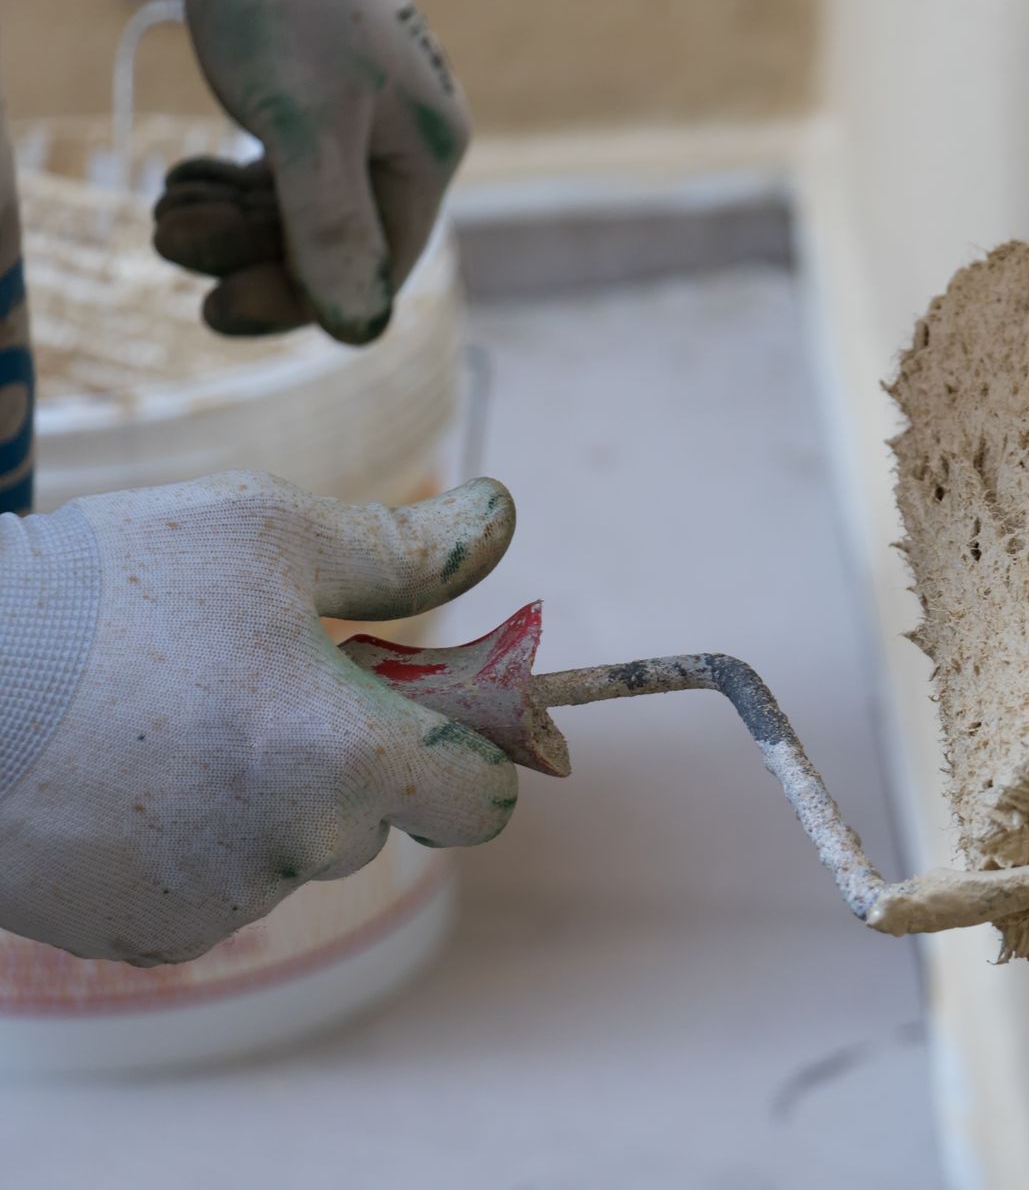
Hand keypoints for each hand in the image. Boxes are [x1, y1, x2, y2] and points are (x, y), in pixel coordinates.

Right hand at [0, 472, 516, 964]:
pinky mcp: (147, 936)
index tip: (434, 705)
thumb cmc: (109, 589)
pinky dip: (202, 843)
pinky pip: (222, 890)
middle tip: (274, 684)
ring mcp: (216, 903)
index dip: (471, 748)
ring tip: (184, 721)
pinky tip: (137, 777)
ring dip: (276, 799)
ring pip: (300, 852)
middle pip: (384, 818)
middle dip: (356, 758)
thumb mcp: (269, 532)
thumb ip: (404, 547)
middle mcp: (291, 848)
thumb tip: (499, 512)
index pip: (481, 798)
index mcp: (343, 755)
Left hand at [157, 0, 469, 342]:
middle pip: (331, 245)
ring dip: (226, 222)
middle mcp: (405, 148)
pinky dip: (230, 189)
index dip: (296, 301)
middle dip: (244, 251)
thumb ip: (330, 224)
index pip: (373, 269)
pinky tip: (184, 179)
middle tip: (161, 232)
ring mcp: (365, 126)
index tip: (211, 311)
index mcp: (424, 157)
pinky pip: (283, 177)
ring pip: (298, 213)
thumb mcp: (302, 120)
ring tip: (164, 204)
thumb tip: (358, 330)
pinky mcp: (319, 103)